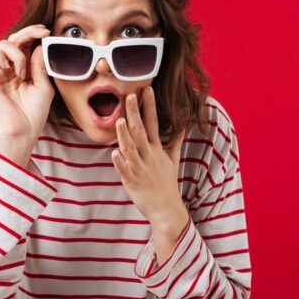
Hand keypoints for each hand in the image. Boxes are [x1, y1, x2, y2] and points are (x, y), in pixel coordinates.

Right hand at [0, 24, 53, 140]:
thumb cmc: (34, 113)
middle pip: (15, 39)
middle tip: (41, 33)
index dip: (35, 34)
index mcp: (26, 69)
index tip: (47, 32)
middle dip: (28, 32)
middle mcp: (12, 68)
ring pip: (3, 44)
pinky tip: (9, 68)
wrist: (22, 131)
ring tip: (22, 73)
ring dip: (17, 53)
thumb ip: (40, 66)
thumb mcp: (43, 87)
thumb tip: (38, 45)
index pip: (27, 44)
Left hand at [111, 86, 186, 223]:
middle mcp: (149, 157)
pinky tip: (114, 153)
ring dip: (124, 135)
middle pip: (140, 131)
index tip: (147, 90)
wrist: (166, 209)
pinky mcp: (132, 182)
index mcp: (157, 150)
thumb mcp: (173, 160)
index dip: (149, 106)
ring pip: (131, 149)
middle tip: (129, 95)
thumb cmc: (167, 183)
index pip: (153, 123)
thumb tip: (183, 126)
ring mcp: (140, 169)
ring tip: (119, 120)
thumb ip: (175, 141)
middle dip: (134, 113)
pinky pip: (125, 171)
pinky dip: (120, 163)